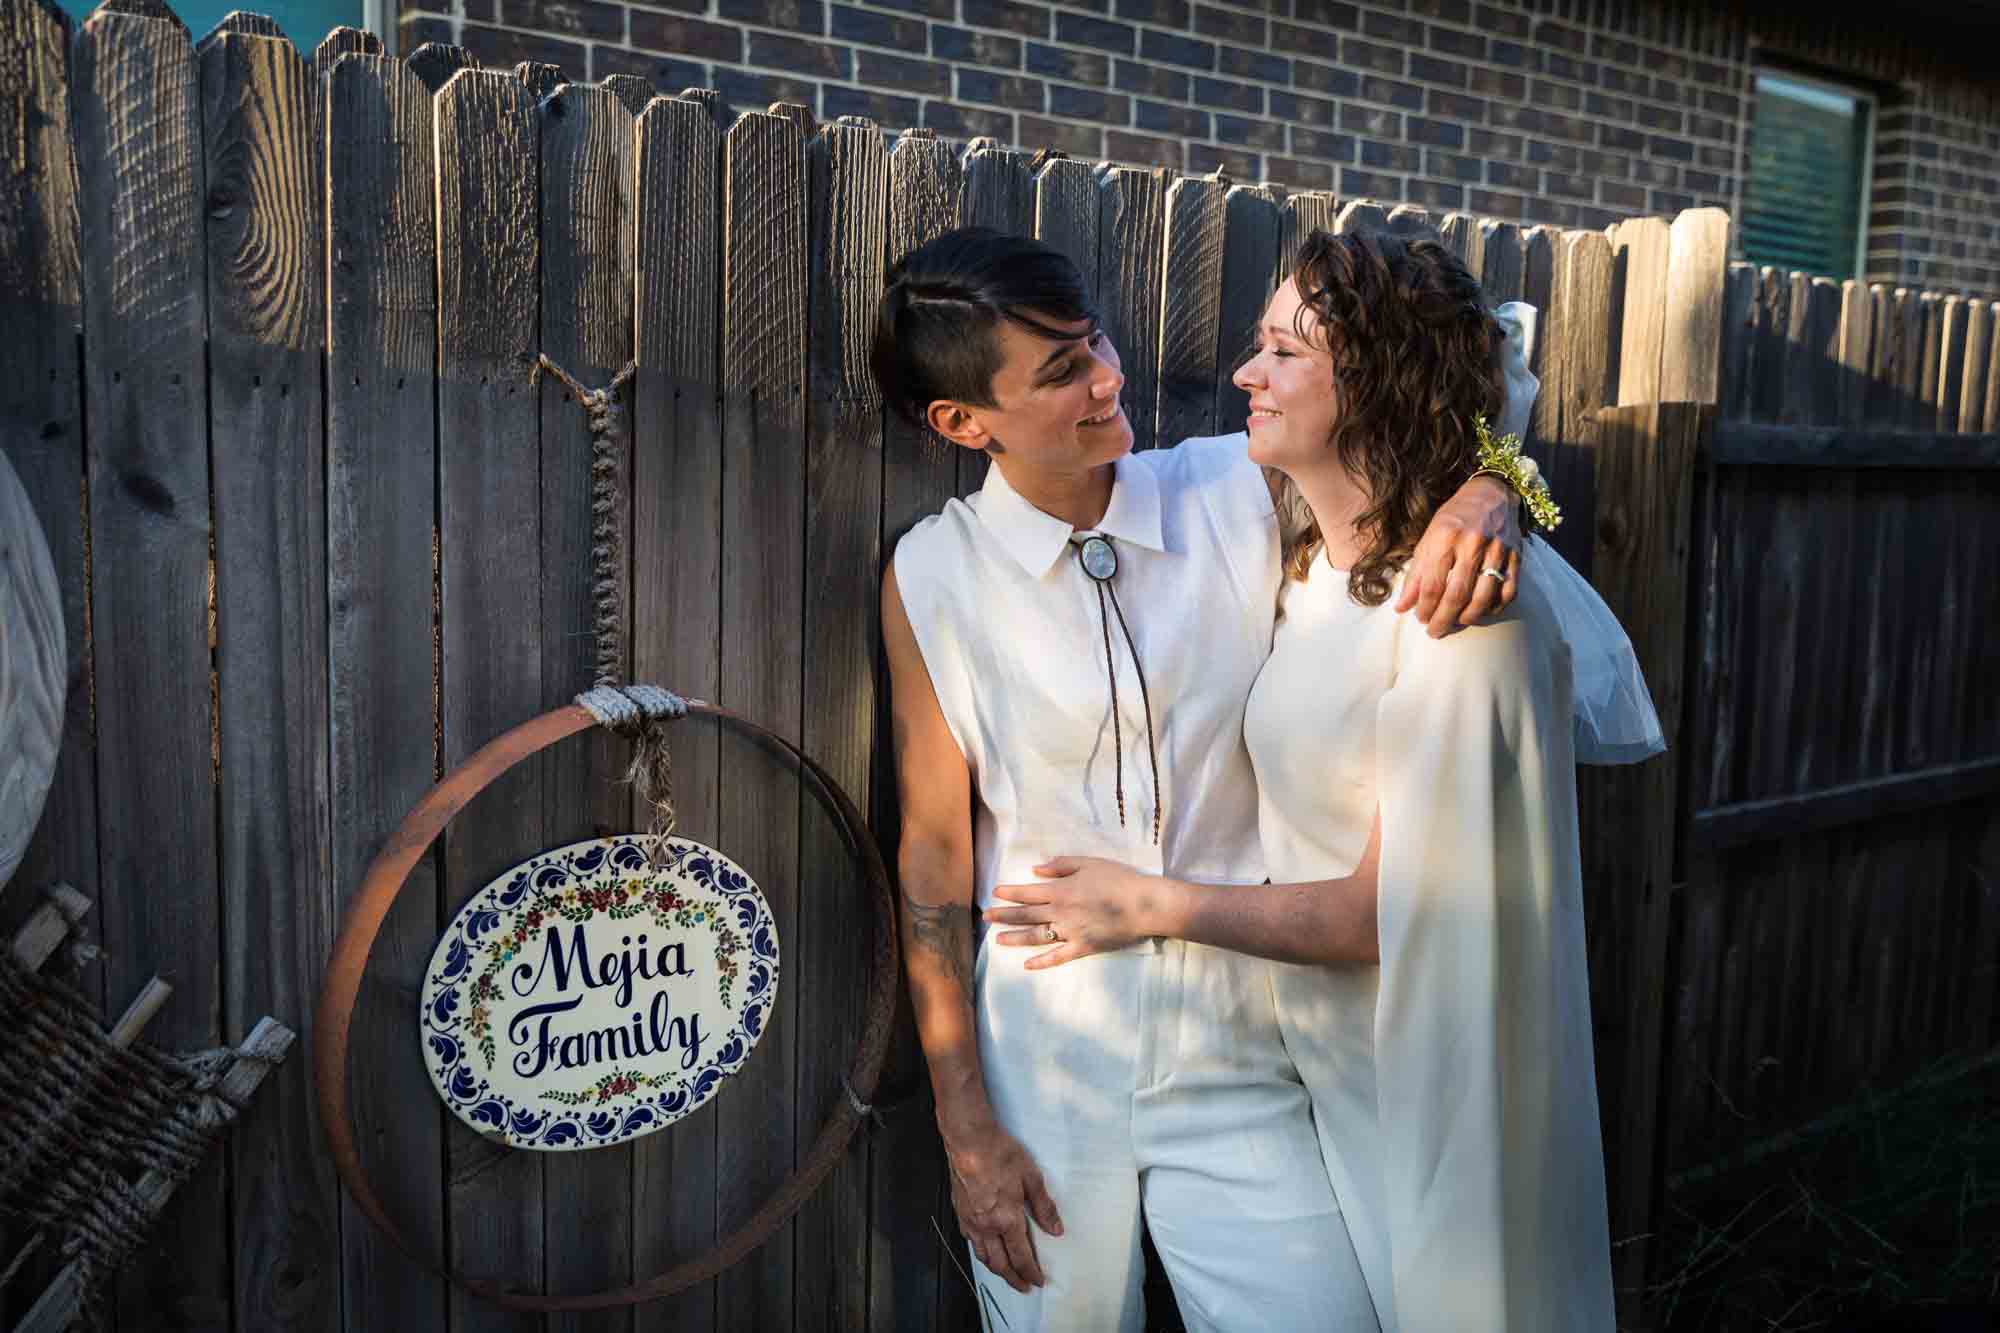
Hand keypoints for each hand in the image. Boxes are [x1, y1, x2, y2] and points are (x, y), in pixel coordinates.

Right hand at [940, 1112, 1062, 1291]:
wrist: (969, 1140)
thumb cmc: (1000, 1154)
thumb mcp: (1031, 1177)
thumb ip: (1044, 1206)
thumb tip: (1056, 1230)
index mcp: (1007, 1219)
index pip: (1021, 1256)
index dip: (1030, 1272)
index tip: (1038, 1281)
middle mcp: (987, 1226)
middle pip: (1000, 1263)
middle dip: (1013, 1279)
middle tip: (1024, 1287)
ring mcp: (971, 1221)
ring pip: (982, 1256)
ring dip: (996, 1270)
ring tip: (1006, 1274)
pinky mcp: (960, 1213)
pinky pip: (970, 1241)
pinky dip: (980, 1252)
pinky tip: (984, 1248)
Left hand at [986, 857, 1164, 967]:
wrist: (1143, 904)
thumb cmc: (1118, 879)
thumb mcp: (1089, 863)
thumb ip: (1060, 866)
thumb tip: (1035, 870)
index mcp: (1061, 890)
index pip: (1027, 892)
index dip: (1009, 893)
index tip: (995, 894)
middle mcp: (1061, 912)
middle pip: (1026, 915)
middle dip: (1003, 916)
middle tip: (986, 917)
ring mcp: (1071, 932)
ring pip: (1036, 937)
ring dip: (1015, 938)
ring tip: (998, 940)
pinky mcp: (1083, 947)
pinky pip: (1058, 957)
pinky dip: (1041, 962)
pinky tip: (1027, 965)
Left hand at [1396, 475, 1521, 636]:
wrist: (1491, 493)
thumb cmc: (1454, 518)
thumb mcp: (1428, 538)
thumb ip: (1416, 574)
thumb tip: (1402, 607)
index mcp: (1445, 537)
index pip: (1433, 584)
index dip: (1425, 608)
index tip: (1420, 619)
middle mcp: (1472, 543)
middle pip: (1457, 594)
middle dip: (1443, 619)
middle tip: (1435, 631)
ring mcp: (1497, 550)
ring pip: (1484, 596)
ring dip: (1468, 617)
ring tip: (1457, 623)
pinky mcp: (1517, 555)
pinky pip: (1508, 590)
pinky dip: (1495, 607)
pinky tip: (1483, 611)